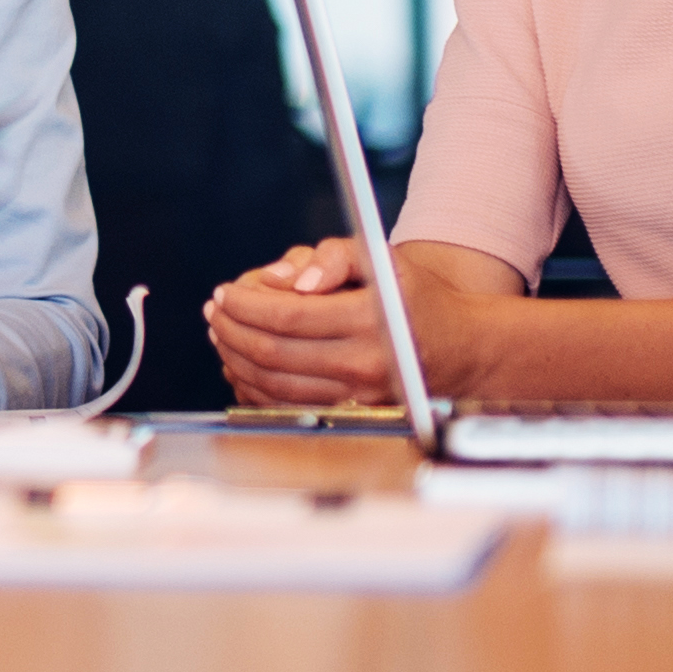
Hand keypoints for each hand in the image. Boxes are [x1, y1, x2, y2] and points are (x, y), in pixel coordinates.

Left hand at [207, 239, 397, 406]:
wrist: (457, 345)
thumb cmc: (410, 295)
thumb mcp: (379, 257)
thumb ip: (332, 257)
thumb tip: (288, 280)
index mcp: (372, 318)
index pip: (288, 316)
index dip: (246, 305)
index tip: (225, 292)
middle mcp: (367, 363)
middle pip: (274, 352)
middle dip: (232, 330)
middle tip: (216, 311)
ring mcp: (360, 396)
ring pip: (275, 384)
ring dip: (236, 358)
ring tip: (222, 333)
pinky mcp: (353, 415)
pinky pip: (288, 408)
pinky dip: (254, 388)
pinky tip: (240, 365)